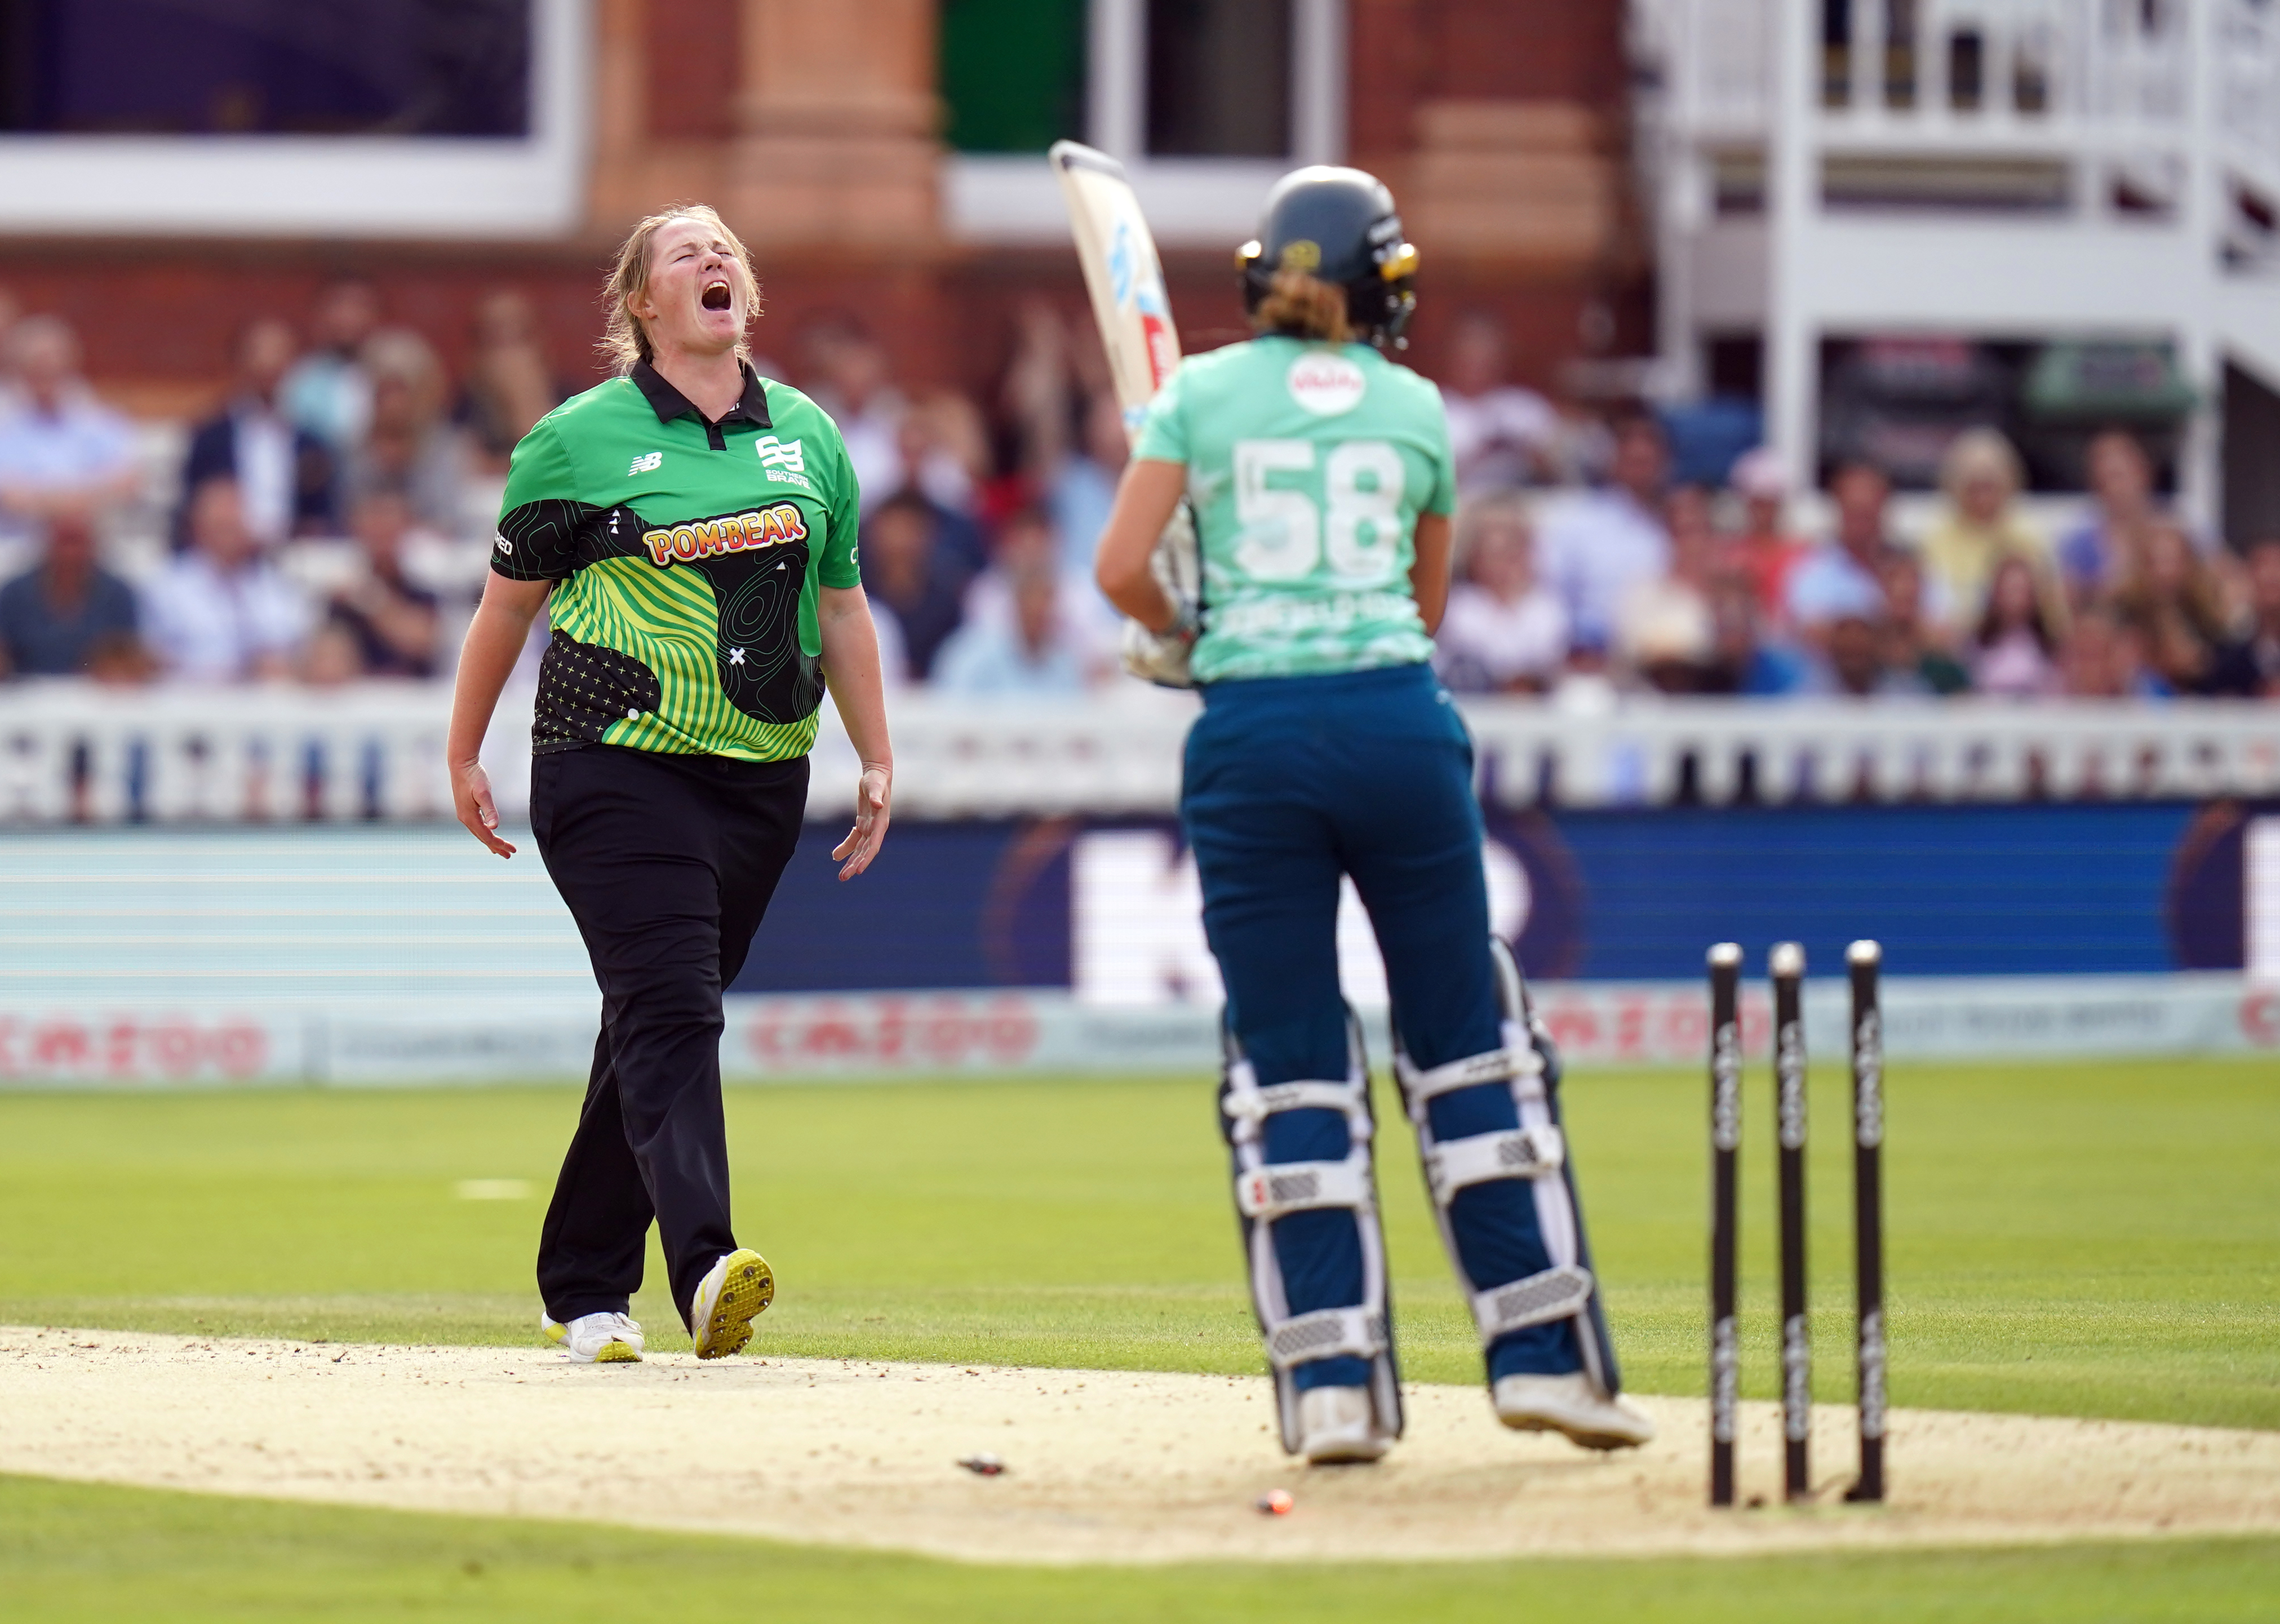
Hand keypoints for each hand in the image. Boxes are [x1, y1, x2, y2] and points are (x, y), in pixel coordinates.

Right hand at [452, 757, 515, 857]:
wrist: (460, 764)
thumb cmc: (474, 776)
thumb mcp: (484, 793)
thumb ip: (490, 810)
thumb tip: (494, 827)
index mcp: (469, 817)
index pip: (487, 836)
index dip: (500, 844)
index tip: (512, 850)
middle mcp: (465, 818)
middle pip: (483, 837)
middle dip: (496, 847)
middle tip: (510, 855)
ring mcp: (464, 814)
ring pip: (479, 833)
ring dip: (490, 842)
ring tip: (500, 850)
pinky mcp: (465, 809)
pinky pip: (476, 826)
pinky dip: (484, 833)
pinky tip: (489, 832)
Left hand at [831, 762, 891, 879]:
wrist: (877, 773)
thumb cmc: (877, 780)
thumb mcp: (875, 787)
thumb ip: (876, 797)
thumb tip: (878, 805)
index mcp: (881, 824)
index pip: (873, 846)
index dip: (866, 859)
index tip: (858, 871)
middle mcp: (876, 829)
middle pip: (866, 851)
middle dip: (856, 865)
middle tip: (843, 877)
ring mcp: (870, 827)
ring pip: (860, 848)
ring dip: (851, 861)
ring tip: (842, 875)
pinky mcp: (863, 823)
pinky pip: (854, 839)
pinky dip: (846, 848)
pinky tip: (836, 856)